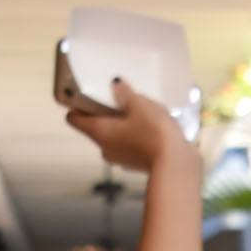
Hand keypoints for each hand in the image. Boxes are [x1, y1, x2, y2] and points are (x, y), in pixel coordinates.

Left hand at [66, 82, 192, 175]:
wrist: (176, 164)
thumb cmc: (153, 134)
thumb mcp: (139, 104)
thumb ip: (125, 93)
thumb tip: (116, 86)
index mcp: (99, 132)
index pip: (74, 119)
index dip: (77, 105)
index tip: (86, 94)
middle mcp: (105, 148)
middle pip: (96, 126)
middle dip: (105, 111)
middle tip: (118, 97)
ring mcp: (120, 158)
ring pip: (114, 135)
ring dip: (123, 123)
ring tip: (140, 109)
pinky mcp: (136, 163)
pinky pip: (130, 143)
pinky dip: (136, 134)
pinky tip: (152, 125)